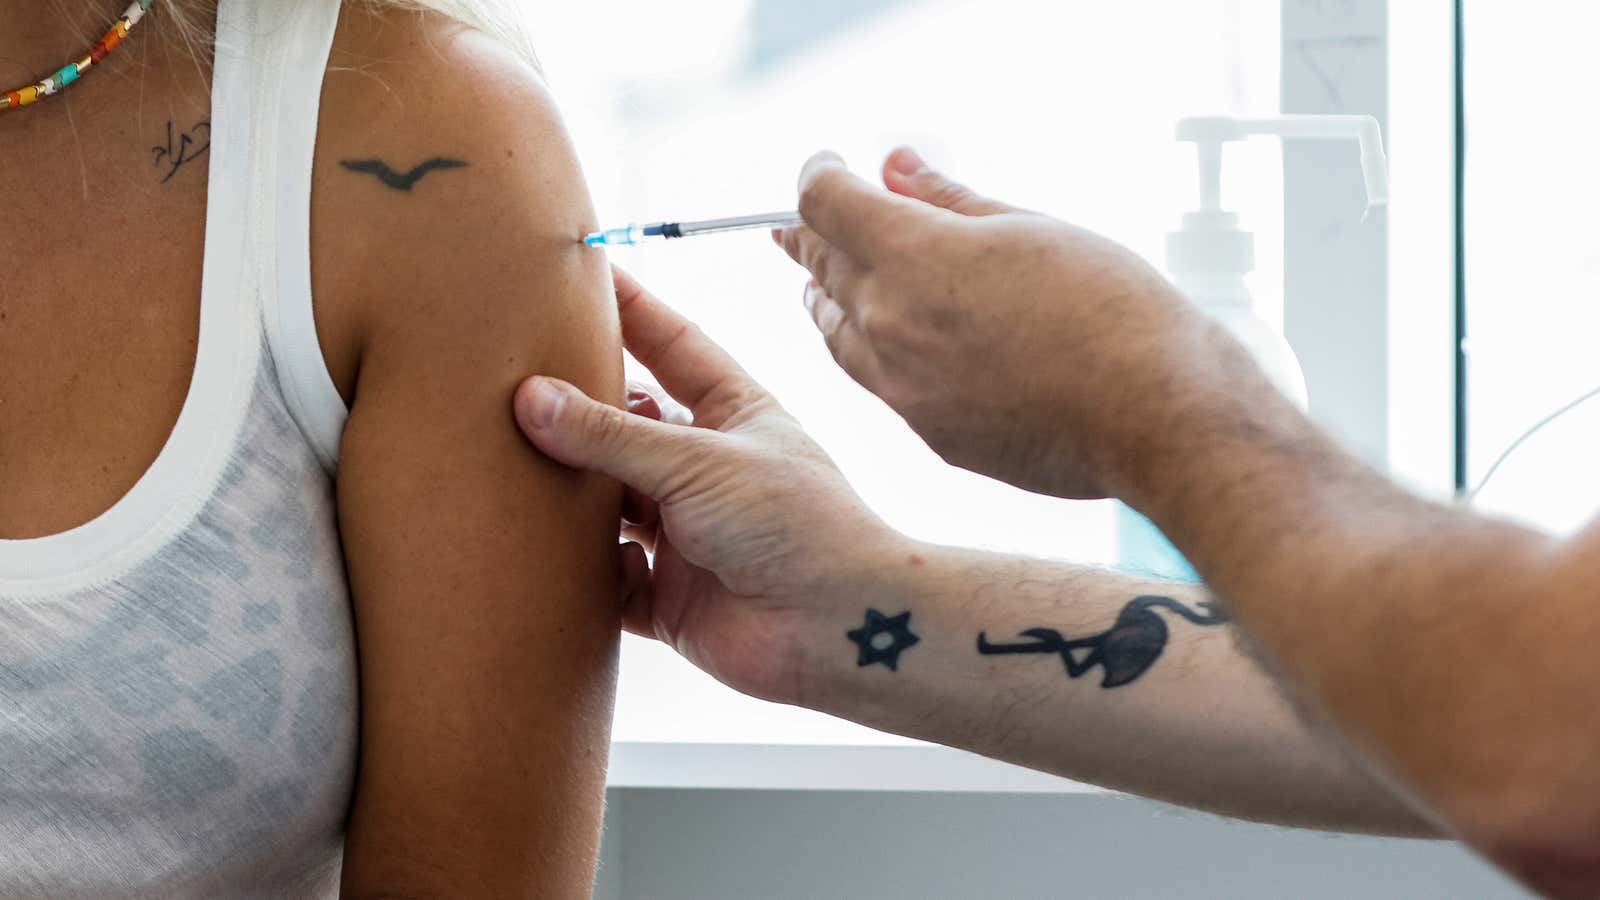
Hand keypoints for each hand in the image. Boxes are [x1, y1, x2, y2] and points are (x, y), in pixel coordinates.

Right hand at [515, 267, 908, 705]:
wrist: (836, 628)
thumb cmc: (797, 525)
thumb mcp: (698, 461)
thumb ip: (612, 434)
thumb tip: (531, 397)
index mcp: (732, 415)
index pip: (672, 345)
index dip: (630, 308)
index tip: (580, 270)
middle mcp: (705, 470)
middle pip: (625, 428)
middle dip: (575, 410)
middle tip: (509, 380)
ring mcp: (684, 535)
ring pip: (606, 506)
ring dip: (568, 496)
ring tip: (508, 468)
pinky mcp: (668, 598)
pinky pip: (607, 581)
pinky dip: (583, 573)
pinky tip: (563, 558)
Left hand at [776, 147, 1268, 499]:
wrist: (1152, 415)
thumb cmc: (1110, 310)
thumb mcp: (1031, 229)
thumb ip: (951, 200)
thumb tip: (898, 168)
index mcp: (911, 256)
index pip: (825, 203)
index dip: (821, 175)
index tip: (831, 168)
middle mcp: (889, 322)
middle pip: (824, 267)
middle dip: (813, 237)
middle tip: (800, 226)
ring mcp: (903, 386)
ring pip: (837, 332)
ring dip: (828, 300)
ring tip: (821, 287)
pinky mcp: (929, 432)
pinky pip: (880, 382)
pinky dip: (871, 351)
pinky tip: (883, 345)